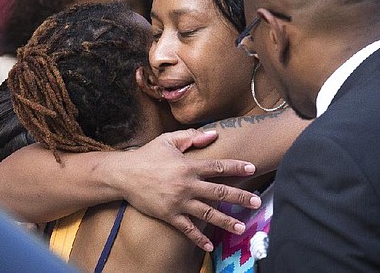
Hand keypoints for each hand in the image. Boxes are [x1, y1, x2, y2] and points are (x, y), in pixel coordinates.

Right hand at [119, 129, 260, 251]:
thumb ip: (192, 137)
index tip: (252, 168)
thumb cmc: (147, 155)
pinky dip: (199, 238)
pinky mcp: (169, 215)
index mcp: (188, 166)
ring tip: (241, 228)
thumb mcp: (168, 140)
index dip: (236, 167)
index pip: (218, 167)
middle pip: (219, 192)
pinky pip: (187, 229)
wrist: (123, 175)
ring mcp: (178, 202)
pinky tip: (210, 246)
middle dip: (239, 198)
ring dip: (225, 221)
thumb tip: (214, 133)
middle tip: (256, 203)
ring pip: (207, 213)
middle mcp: (187, 185)